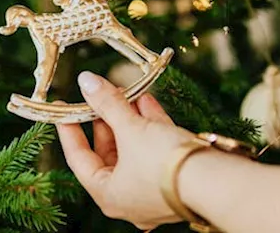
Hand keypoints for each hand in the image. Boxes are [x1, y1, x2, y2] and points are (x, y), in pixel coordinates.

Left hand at [58, 71, 194, 229]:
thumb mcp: (131, 128)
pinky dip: (150, 127)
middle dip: (107, 120)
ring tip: (126, 92)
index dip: (70, 130)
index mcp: (108, 195)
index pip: (79, 159)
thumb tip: (86, 81)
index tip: (65, 109)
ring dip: (129, 119)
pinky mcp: (175, 180)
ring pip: (134, 150)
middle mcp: (129, 198)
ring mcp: (153, 191)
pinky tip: (148, 101)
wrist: (214, 181)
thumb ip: (107, 103)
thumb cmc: (164, 163)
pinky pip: (155, 151)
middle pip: (109, 153)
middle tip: (102, 94)